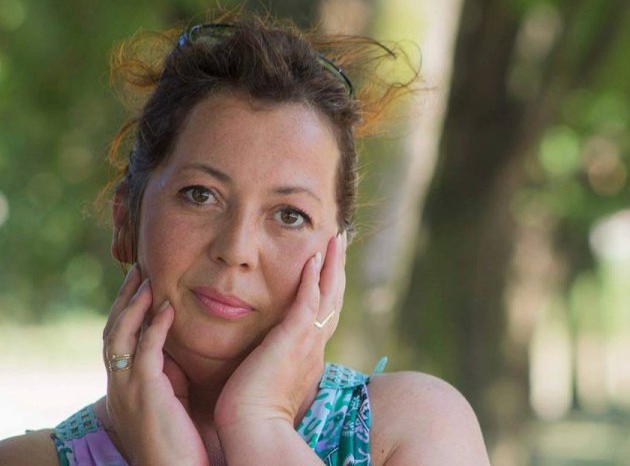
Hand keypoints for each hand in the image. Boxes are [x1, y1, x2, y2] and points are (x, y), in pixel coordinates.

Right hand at [102, 264, 208, 465]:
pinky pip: (145, 351)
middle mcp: (119, 384)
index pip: (119, 338)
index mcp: (125, 385)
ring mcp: (128, 388)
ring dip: (134, 304)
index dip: (127, 310)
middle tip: (138, 270)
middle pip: (114, 330)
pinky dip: (154, 326)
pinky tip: (166, 307)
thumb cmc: (179, 443)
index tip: (140, 284)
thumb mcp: (171, 402)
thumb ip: (170, 376)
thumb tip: (179, 352)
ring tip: (147, 278)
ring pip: (121, 335)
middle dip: (125, 298)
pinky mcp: (144, 393)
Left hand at [214, 233, 346, 433]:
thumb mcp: (273, 378)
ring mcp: (307, 341)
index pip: (325, 312)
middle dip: (337, 268)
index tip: (330, 264)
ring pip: (327, 294)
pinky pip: (307, 302)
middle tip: (339, 241)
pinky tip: (313, 258)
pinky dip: (312, 279)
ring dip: (332, 264)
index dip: (329, 286)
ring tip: (334, 238)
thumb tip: (272, 356)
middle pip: (333, 298)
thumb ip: (278, 361)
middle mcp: (315, 344)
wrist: (254, 427)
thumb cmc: (256, 409)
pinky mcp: (293, 339)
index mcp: (310, 353)